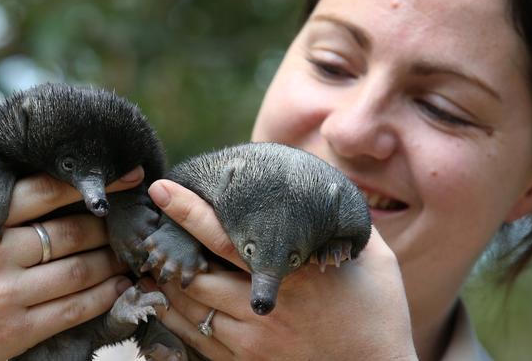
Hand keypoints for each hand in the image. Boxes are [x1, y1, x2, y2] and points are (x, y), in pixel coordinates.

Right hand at [0, 168, 143, 360]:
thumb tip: (0, 165)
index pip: (46, 192)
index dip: (90, 182)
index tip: (123, 174)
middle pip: (71, 232)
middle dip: (106, 225)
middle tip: (130, 219)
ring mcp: (5, 296)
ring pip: (78, 271)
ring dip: (111, 260)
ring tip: (129, 251)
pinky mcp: (13, 332)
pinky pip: (71, 310)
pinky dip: (102, 297)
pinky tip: (118, 286)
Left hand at [146, 179, 417, 360]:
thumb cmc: (380, 315)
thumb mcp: (375, 261)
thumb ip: (347, 226)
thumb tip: (333, 191)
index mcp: (291, 275)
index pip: (224, 238)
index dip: (188, 211)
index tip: (161, 188)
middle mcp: (263, 309)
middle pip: (192, 276)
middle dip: (166, 252)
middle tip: (151, 231)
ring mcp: (252, 342)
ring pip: (188, 310)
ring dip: (166, 286)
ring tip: (153, 264)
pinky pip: (196, 343)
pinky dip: (177, 320)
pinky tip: (170, 304)